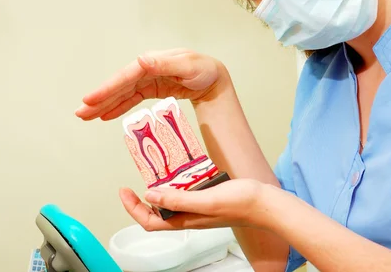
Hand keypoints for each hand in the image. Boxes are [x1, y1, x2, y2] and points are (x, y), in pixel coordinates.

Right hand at [75, 48, 229, 120]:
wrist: (215, 78)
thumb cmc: (204, 70)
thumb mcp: (188, 66)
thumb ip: (165, 64)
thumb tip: (141, 60)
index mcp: (153, 61)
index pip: (126, 76)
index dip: (108, 88)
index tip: (91, 99)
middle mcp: (147, 68)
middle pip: (119, 85)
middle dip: (99, 99)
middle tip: (80, 112)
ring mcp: (148, 79)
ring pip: (122, 93)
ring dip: (104, 104)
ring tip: (85, 116)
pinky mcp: (151, 89)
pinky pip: (131, 99)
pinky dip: (118, 107)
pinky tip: (105, 116)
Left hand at [119, 179, 266, 230]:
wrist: (266, 204)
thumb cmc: (241, 204)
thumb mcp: (206, 200)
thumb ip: (178, 199)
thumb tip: (150, 196)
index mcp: (186, 220)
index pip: (150, 221)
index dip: (133, 209)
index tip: (124, 190)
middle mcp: (190, 216)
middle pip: (157, 213)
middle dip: (142, 199)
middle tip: (135, 179)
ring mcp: (199, 208)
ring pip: (171, 202)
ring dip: (160, 189)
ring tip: (155, 172)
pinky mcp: (208, 198)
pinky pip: (186, 193)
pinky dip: (178, 182)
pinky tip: (182, 170)